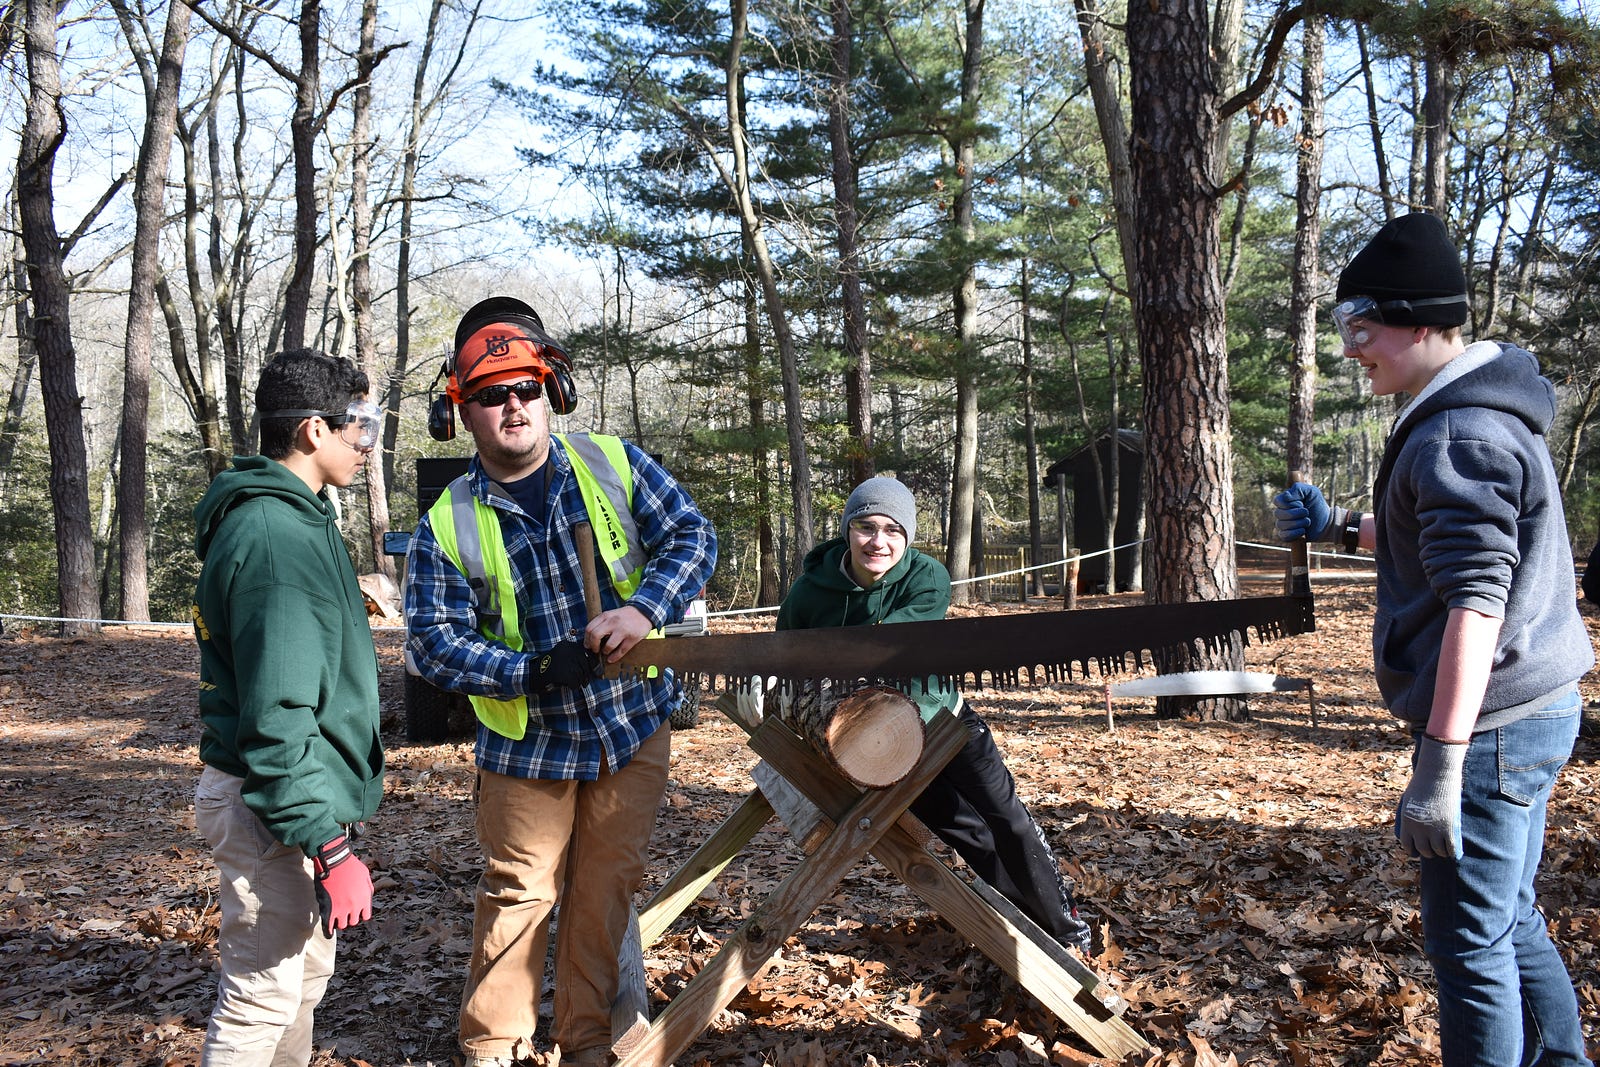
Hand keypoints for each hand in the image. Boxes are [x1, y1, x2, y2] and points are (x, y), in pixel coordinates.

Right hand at [313, 834, 372, 937]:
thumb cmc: (350, 865)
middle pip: (353, 921)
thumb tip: (368, 896)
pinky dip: (329, 929)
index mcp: (365, 898)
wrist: (334, 861)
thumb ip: (368, 888)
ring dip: (339, 921)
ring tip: (336, 916)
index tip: (355, 911)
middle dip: (349, 917)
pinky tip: (328, 930)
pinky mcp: (329, 909)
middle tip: (344, 912)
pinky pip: (329, 925)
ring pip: (342, 924)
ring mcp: (342, 909)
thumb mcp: (365, 875)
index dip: (360, 913)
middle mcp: (355, 906)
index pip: (365, 915)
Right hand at [528, 639, 600, 692]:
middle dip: (586, 674)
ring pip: (581, 674)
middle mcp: (567, 650)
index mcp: (567, 645)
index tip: (593, 669)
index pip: (587, 653)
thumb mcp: (562, 656)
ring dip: (580, 681)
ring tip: (576, 684)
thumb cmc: (550, 667)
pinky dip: (574, 686)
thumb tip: (595, 664)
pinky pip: (575, 682)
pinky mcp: (562, 672)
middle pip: (585, 664)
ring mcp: (564, 661)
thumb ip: (576, 657)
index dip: (592, 663)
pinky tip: (570, 686)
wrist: (533, 673)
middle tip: (585, 682)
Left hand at [585, 605, 655, 662]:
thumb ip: (602, 623)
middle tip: (595, 650)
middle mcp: (613, 622)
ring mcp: (623, 630)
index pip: (590, 628)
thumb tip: (591, 639)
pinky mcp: (632, 638)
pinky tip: (612, 659)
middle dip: (593, 646)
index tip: (588, 645)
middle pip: (595, 636)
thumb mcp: (611, 615)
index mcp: (606, 616)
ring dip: (605, 652)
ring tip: (606, 652)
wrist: (644, 612)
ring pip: (608, 646)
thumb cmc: (625, 616)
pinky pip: (621, 651)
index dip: (587, 639)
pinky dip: (614, 657)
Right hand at [1272, 483, 1341, 541]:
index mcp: (1284, 501)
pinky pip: (1284, 535)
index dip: (1290, 503)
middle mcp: (1281, 513)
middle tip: (1307, 513)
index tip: (1302, 503)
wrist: (1327, 523)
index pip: (1277, 501)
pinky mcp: (1286, 536)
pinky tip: (1303, 531)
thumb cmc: (1318, 506)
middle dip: (1296, 513)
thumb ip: (1298, 489)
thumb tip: (1286, 496)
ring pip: (1281, 525)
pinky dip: (1296, 533)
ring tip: (1308, 522)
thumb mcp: (1312, 492)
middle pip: (1278, 513)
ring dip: (1298, 523)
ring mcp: (1282, 525)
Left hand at [1395, 737, 1466, 859]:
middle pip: (1424, 851)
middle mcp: (1418, 829)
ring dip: (1442, 852)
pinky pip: (1451, 848)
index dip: (1413, 850)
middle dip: (1429, 852)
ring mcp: (1434, 830)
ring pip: (1438, 852)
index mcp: (1406, 822)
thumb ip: (1412, 815)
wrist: (1436, 774)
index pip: (1408, 845)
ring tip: (1445, 849)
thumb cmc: (1423, 783)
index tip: (1417, 852)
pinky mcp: (1449, 828)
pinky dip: (1453, 852)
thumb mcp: (1410, 801)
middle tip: (1434, 849)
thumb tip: (1417, 828)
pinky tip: (1454, 852)